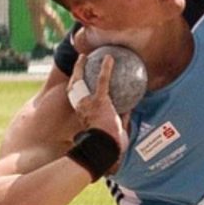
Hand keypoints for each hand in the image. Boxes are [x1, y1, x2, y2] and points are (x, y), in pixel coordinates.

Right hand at [66, 29, 129, 165]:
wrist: (107, 149)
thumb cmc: (111, 145)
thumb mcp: (116, 129)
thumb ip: (121, 118)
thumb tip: (129, 108)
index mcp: (85, 116)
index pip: (79, 100)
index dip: (77, 89)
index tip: (80, 80)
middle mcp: (83, 108)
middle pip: (73, 87)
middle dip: (75, 73)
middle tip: (80, 61)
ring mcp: (89, 104)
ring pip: (81, 81)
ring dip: (81, 67)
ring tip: (86, 55)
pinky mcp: (99, 101)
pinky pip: (102, 81)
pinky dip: (106, 68)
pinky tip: (110, 58)